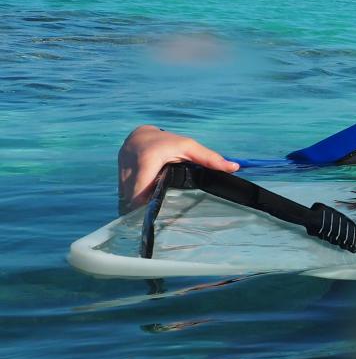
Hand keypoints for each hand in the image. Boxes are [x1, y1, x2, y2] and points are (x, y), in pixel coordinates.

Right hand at [117, 125, 238, 211]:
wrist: (139, 135)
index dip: (149, 207)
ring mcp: (120, 176)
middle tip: (161, 223)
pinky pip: (125, 199)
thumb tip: (234, 167)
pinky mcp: (118, 182)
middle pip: (133, 200)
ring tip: (153, 220)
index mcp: (147, 160)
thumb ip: (209, 158)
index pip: (142, 191)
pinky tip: (145, 212)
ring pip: (126, 202)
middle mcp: (130, 169)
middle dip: (144, 213)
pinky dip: (134, 205)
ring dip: (138, 210)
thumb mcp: (188, 146)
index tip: (162, 218)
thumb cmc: (167, 141)